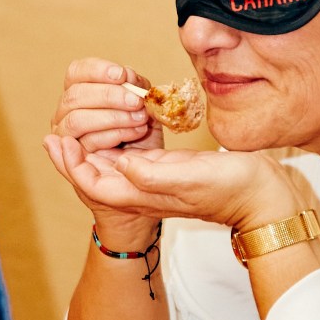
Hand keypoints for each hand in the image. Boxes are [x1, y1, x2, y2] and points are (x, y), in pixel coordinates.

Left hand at [43, 136, 303, 229]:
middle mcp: (144, 189)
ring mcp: (155, 180)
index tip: (57, 138)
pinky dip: (119, 140)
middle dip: (76, 151)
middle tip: (60, 126)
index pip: (92, 183)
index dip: (70, 163)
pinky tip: (118, 122)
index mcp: (143, 194)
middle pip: (96, 174)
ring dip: (95, 144)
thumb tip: (122, 162)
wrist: (262, 199)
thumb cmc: (233, 188)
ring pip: (111, 164)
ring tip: (83, 120)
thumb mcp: (192, 177)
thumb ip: (154, 173)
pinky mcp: (167, 169)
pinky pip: (131, 156)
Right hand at [50, 58, 164, 154]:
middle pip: (75, 95)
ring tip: (140, 118)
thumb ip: (134, 85)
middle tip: (136, 101)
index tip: (122, 75)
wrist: (150, 154)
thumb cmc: (141, 122)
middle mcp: (66, 108)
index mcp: (79, 87)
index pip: (77, 71)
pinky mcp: (76, 153)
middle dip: (109, 96)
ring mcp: (66, 132)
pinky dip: (116, 134)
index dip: (97, 71)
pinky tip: (137, 131)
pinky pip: (89, 141)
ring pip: (77, 119)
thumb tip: (127, 75)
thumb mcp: (141, 99)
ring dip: (112, 117)